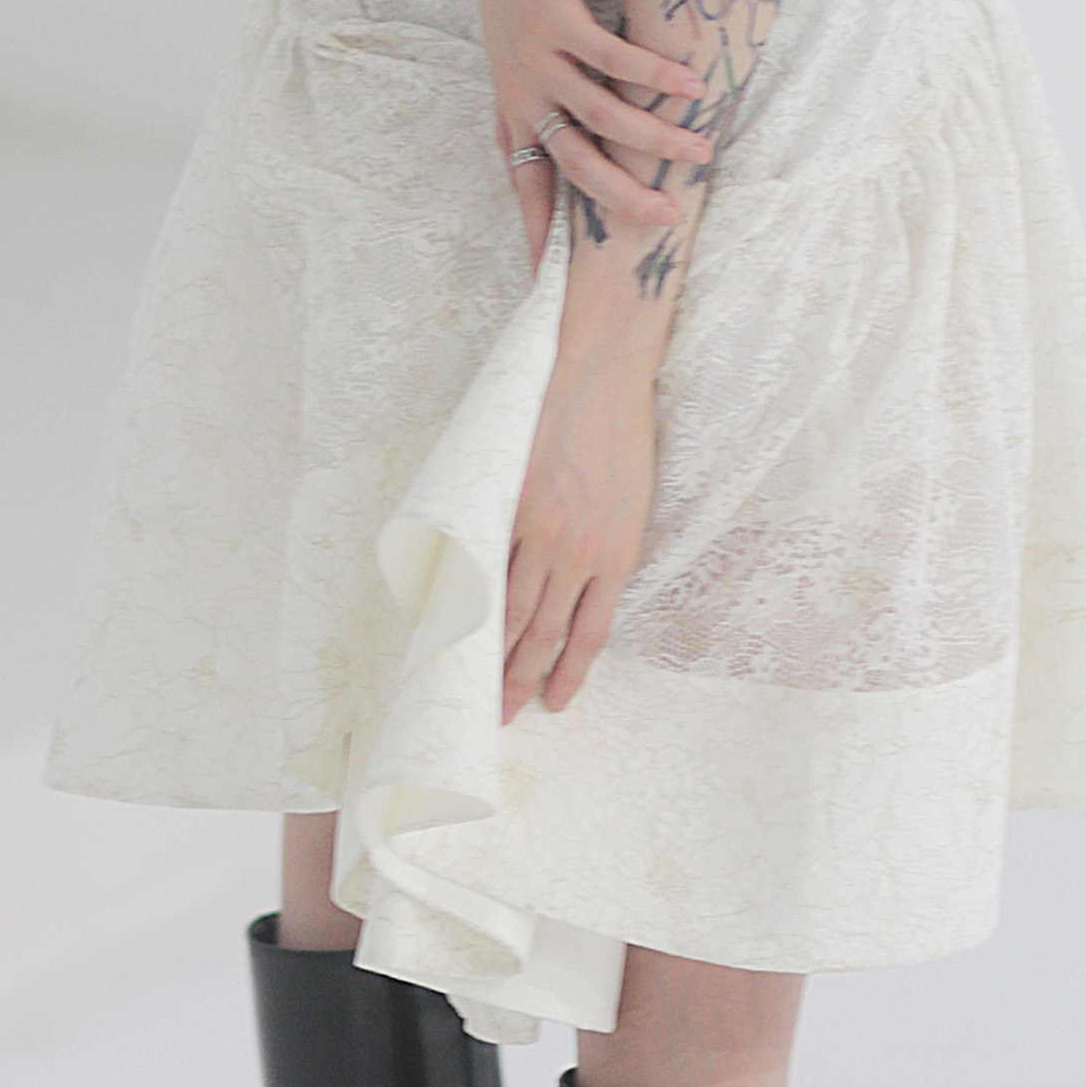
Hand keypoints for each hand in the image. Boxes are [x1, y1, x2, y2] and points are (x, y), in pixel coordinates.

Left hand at [465, 0, 711, 271]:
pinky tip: (688, 86)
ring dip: (651, 138)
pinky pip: (610, 57)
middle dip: (617, 197)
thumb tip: (597, 133)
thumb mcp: (519, 57)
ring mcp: (537, 58)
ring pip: (598, 116)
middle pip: (571, 164)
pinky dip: (651, 74)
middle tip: (663, 220)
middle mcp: (524, 93)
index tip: (549, 282)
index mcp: (514, 109)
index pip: (527, 184)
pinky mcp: (556, 19)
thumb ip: (552, 97)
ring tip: (697, 153)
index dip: (538, 233)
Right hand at [502, 342, 655, 719]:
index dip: (569, 674)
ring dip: (491, 651)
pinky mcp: (508, 501)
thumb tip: (576, 592)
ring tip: (475, 684)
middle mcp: (579, 551)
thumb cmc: (623, 435)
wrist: (604, 372)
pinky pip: (483, 558)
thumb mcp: (633, 504)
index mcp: (617, 555)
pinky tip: (451, 617)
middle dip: (520, 678)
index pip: (590, 634)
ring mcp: (540, 528)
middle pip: (543, 632)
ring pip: (509, 606)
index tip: (553, 703)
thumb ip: (606, 551)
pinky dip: (465, 592)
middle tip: (501, 714)